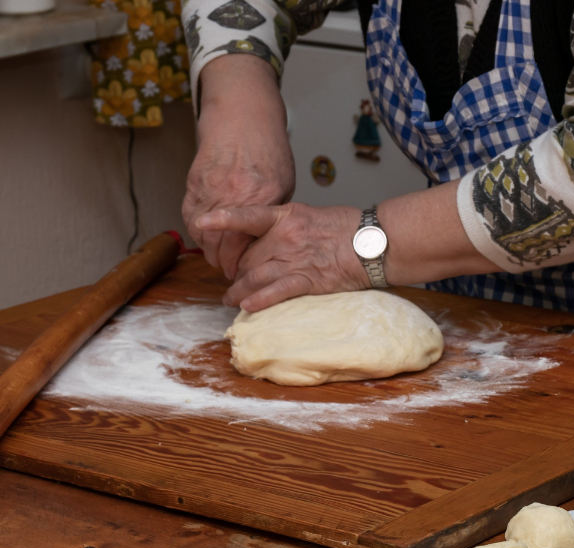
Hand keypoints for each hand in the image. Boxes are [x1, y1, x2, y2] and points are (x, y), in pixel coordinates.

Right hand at [183, 55, 295, 279]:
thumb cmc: (268, 151)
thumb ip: (273, 214)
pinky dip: (196, 232)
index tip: (244, 274)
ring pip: (202, 234)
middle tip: (231, 273)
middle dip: (224, 264)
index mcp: (261, 198)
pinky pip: (190, 216)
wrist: (242, 118)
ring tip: (218, 259)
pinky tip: (206, 239)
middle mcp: (233, 196)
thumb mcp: (284, 185)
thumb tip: (269, 243)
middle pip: (220, 244)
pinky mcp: (193, 183)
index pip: (244, 245)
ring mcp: (210, 189)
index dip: (241, 264)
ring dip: (208, 251)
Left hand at [195, 203, 367, 311]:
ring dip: (239, 291)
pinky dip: (260, 300)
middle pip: (248, 256)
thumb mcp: (311, 215)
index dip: (222, 219)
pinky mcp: (309, 280)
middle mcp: (286, 237)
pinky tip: (248, 307)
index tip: (201, 223)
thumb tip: (270, 239)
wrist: (373, 242)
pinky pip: (278, 291)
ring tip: (230, 300)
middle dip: (237, 271)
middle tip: (230, 280)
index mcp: (286, 216)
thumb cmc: (348, 228)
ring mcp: (296, 259)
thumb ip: (287, 225)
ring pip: (256, 276)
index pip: (247, 216)